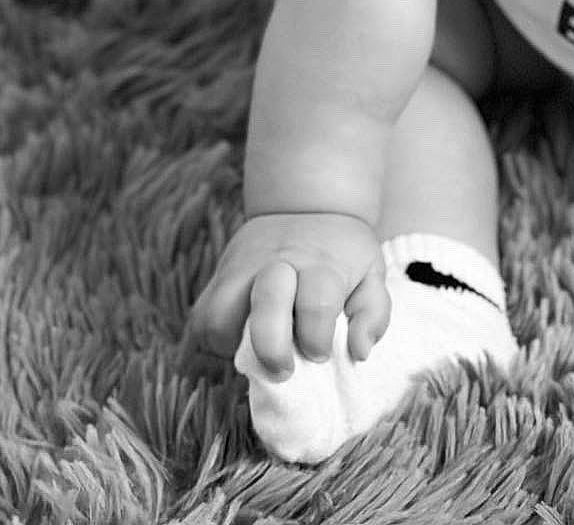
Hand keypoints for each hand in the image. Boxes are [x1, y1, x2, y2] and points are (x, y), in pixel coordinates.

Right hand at [189, 211, 389, 376]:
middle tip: (283, 369)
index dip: (317, 337)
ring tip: (252, 356)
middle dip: (272, 347)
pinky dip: (210, 340)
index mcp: (321, 263)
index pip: (317, 302)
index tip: (320, 354)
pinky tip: (234, 344)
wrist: (308, 204)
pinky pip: (200, 316)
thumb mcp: (371, 273)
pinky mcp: (219, 275)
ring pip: (217, 313)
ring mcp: (242, 268)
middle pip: (265, 303)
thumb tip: (358, 352)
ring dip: (232, 346)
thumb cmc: (342, 252)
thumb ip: (373, 314)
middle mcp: (278, 262)